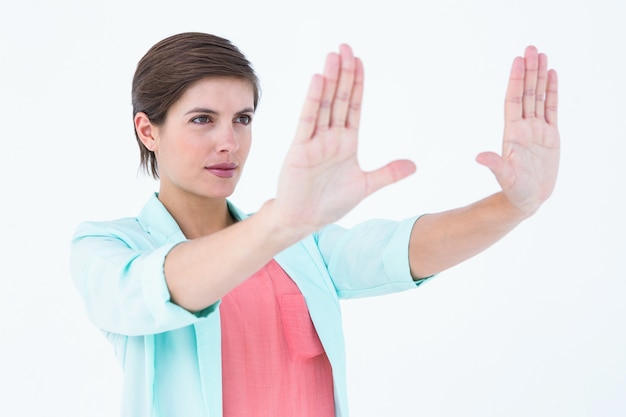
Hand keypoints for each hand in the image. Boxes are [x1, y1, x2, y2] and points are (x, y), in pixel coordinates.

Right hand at [274, 44, 415, 232]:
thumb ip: (388, 174)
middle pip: (340, 99)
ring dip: (330, 80)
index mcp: (346, 142)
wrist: (304, 220)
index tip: (359, 62)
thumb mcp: (365, 186)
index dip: (357, 84)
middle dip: (344, 73)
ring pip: (325, 104)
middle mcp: (330, 137)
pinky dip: (313, 101)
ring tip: (334, 56)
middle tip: (346, 47)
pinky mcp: (300, 150)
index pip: (354, 106)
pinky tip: (318, 80)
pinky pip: (308, 121)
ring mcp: (315, 141)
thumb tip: (414, 165)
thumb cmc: (329, 203)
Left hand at [476, 46, 559, 216]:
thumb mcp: (504, 177)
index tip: (518, 61)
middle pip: (526, 93)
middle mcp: (524, 127)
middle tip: (532, 48)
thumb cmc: (513, 190)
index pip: (513, 100)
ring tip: (543, 56)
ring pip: (539, 97)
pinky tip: (552, 76)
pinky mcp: (550, 136)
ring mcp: (537, 130)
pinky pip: (552, 109)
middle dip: (529, 71)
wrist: (527, 200)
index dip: (516, 80)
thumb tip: (479, 157)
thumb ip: (495, 164)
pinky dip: (552, 92)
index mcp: (512, 133)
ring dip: (540, 77)